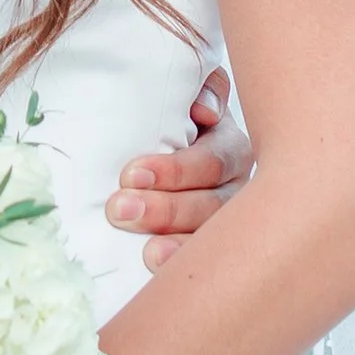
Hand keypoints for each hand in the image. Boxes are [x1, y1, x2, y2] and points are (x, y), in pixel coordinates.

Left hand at [107, 64, 253, 269]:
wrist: (145, 141)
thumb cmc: (159, 112)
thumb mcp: (178, 92)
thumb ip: (198, 88)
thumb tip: (205, 110)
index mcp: (226, 144)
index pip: (212, 161)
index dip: (176, 170)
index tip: (131, 175)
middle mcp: (234, 185)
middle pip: (211, 204)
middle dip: (166, 209)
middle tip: (120, 209)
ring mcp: (226, 221)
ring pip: (211, 238)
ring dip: (178, 244)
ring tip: (146, 253)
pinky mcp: (209, 246)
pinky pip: (202, 260)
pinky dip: (179, 264)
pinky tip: (156, 267)